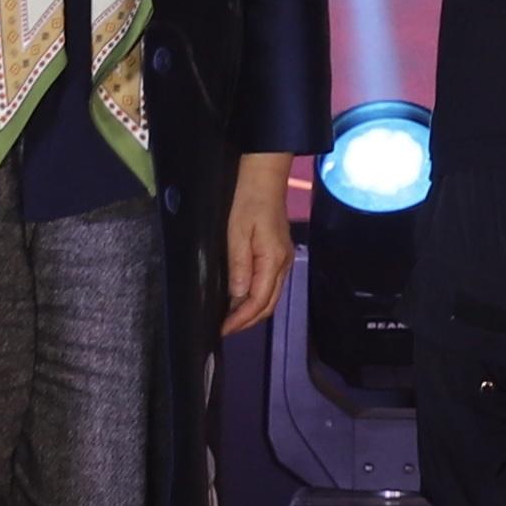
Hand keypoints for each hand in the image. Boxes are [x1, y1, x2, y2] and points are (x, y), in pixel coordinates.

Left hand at [222, 154, 296, 333]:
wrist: (264, 175)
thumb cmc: (247, 200)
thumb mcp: (237, 232)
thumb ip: (238, 266)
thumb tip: (237, 297)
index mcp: (273, 261)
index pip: (259, 301)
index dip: (241, 319)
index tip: (222, 330)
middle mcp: (283, 264)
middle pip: (269, 304)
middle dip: (247, 321)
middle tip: (223, 329)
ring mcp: (283, 259)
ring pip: (270, 296)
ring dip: (252, 311)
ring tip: (230, 319)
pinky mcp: (278, 253)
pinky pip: (269, 284)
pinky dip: (256, 297)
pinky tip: (240, 298)